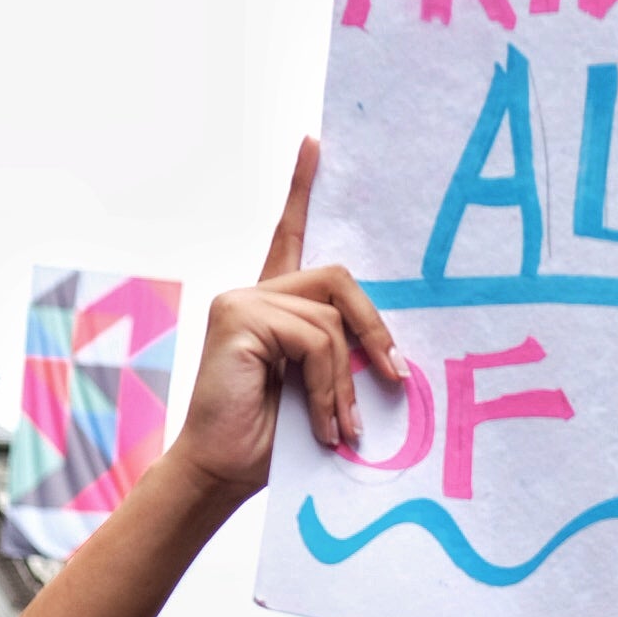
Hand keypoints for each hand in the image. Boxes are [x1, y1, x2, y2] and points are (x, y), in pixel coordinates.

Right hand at [170, 139, 406, 500]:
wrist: (221, 473)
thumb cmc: (270, 442)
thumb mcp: (318, 390)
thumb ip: (339, 356)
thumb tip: (390, 353)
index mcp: (272, 307)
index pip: (289, 237)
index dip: (301, 189)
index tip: (314, 142)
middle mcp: (254, 294)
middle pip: (338, 279)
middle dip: (374, 330)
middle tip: (396, 379)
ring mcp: (242, 301)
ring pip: (330, 320)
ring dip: (345, 381)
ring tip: (340, 427)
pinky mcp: (239, 317)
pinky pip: (314, 339)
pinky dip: (327, 387)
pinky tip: (318, 423)